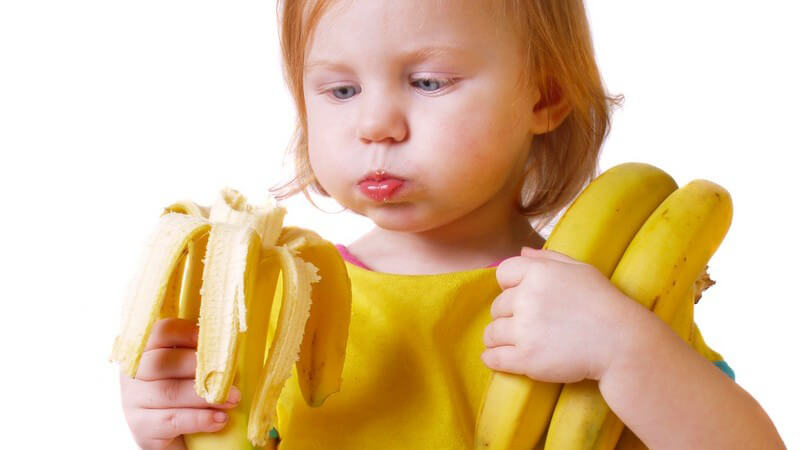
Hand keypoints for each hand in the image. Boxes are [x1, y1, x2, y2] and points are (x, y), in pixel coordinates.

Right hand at [119, 318, 239, 449]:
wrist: (177, 436)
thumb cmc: (189, 396)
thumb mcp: (193, 371)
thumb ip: (202, 356)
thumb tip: (229, 344)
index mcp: (147, 351)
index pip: (159, 333)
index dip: (184, 332)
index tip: (210, 338)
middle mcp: (134, 374)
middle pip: (162, 361)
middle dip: (199, 366)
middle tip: (229, 375)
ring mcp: (133, 401)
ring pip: (168, 392)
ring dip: (204, 396)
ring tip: (232, 399)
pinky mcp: (141, 427)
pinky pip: (171, 420)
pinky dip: (199, 419)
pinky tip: (220, 419)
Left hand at [481, 247, 641, 382]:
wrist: (621, 342)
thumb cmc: (603, 303)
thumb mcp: (580, 270)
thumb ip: (547, 258)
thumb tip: (522, 251)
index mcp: (538, 273)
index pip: (503, 273)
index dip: (510, 285)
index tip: (522, 297)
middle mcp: (527, 298)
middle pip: (497, 305)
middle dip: (509, 314)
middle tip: (529, 323)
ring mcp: (525, 330)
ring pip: (492, 333)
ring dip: (499, 338)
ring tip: (516, 342)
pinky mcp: (526, 358)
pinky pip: (494, 358)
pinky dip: (493, 359)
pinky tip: (501, 358)